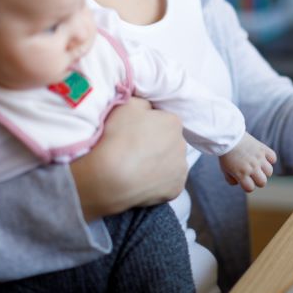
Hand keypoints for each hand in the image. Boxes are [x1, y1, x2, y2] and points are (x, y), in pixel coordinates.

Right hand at [71, 97, 188, 220]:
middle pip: (168, 141)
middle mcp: (183, 144)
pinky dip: (157, 182)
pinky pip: (167, 182)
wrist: (109, 177)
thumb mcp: (127, 105)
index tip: (132, 134)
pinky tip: (142, 182)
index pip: (162, 120)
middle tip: (133, 151)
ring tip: (136, 169)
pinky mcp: (176, 189)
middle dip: (155, 144)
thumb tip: (148, 110)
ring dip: (158, 163)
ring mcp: (181, 168)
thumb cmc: (117, 137)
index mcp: (173, 122)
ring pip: (170, 162)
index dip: (146, 127)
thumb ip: (143, 103)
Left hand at [219, 133, 276, 192]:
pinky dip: (270, 159)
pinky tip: (263, 157)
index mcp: (241, 174)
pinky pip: (273, 158)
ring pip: (269, 172)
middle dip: (258, 181)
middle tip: (252, 174)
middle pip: (263, 182)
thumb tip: (240, 183)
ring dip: (264, 171)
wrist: (229, 137)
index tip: (244, 180)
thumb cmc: (226, 154)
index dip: (248, 186)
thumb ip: (231, 180)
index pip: (250, 188)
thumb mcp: (224, 170)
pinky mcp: (263, 149)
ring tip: (258, 165)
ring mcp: (259, 158)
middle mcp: (252, 167)